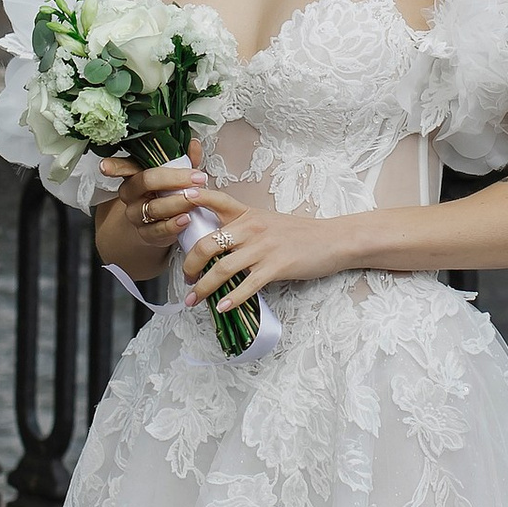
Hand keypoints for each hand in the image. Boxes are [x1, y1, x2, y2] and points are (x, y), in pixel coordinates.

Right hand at [99, 149, 222, 266]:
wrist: (160, 224)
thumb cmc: (167, 193)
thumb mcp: (176, 174)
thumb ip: (185, 160)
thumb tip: (194, 144)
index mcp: (134, 174)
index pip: (122, 166)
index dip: (112, 166)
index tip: (104, 166)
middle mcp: (131, 194)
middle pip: (147, 181)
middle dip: (174, 178)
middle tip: (196, 178)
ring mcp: (136, 214)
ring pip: (154, 207)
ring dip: (178, 202)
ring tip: (195, 198)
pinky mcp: (146, 233)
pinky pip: (158, 230)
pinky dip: (174, 225)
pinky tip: (186, 219)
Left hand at [181, 198, 355, 322]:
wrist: (332, 240)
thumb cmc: (298, 234)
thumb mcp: (267, 222)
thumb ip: (242, 228)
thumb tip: (214, 245)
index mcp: (247, 214)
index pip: (215, 200)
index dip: (192, 199)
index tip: (174, 205)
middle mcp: (252, 228)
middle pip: (208, 243)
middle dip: (190, 264)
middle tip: (185, 277)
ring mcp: (263, 248)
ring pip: (222, 269)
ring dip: (204, 288)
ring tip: (194, 300)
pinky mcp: (276, 267)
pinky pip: (248, 285)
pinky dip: (232, 299)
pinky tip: (222, 307)